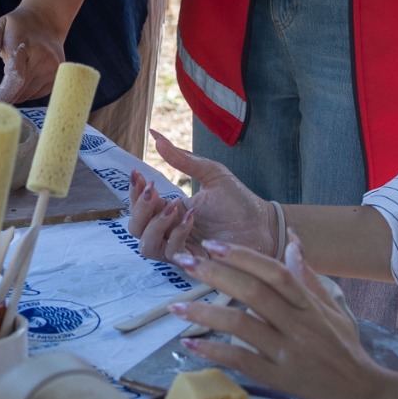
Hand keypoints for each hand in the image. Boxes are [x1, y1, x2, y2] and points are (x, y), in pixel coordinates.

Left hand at [0, 5, 67, 104]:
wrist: (47, 22)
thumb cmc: (18, 26)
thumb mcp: (1, 25)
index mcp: (24, 48)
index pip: (16, 76)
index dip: (4, 94)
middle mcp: (42, 60)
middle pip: (19, 91)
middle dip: (3, 98)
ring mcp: (52, 70)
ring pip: (26, 95)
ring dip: (14, 94)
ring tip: (9, 81)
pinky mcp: (56, 78)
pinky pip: (35, 94)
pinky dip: (25, 92)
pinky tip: (23, 80)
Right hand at [126, 129, 276, 262]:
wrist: (264, 223)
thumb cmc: (239, 201)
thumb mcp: (210, 173)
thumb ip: (183, 159)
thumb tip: (156, 136)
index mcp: (171, 210)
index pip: (139, 207)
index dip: (133, 192)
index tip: (138, 174)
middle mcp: (171, 231)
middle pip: (135, 228)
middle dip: (139, 208)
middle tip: (153, 191)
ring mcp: (181, 247)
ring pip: (146, 246)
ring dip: (155, 224)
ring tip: (174, 207)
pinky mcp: (194, 261)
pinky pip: (171, 253)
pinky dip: (176, 234)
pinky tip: (191, 219)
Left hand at [169, 235, 387, 398]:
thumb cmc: (347, 355)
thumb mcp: (334, 312)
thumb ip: (309, 279)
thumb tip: (293, 242)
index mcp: (310, 307)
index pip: (275, 272)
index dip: (243, 256)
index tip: (213, 245)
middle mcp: (299, 326)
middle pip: (253, 292)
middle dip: (215, 274)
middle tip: (184, 263)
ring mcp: (288, 353)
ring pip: (241, 324)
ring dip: (204, 312)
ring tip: (175, 307)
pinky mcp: (279, 380)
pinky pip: (241, 360)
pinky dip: (213, 350)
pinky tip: (190, 343)